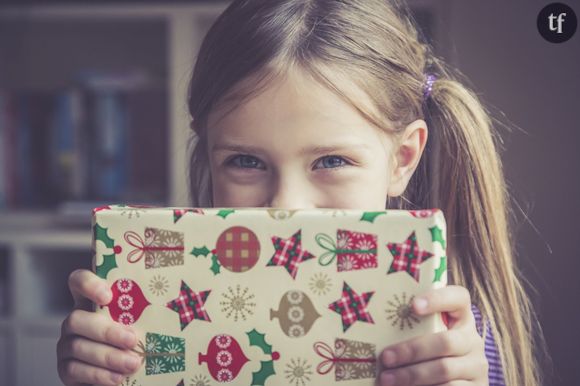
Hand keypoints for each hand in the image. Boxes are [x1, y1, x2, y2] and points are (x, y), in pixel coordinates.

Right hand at [57, 269, 141, 385]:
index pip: (79, 282)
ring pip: (77, 347)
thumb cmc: (132, 340)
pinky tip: (117, 378)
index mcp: (91, 302)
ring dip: (108, 357)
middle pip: (76, 319)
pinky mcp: (66, 368)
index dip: (88, 284)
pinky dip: (99, 375)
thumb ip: (142, 311)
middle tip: (133, 340)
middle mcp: (76, 321)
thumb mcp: (138, 322)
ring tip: (133, 363)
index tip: (108, 296)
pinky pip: (75, 370)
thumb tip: (175, 300)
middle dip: (106, 331)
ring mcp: (66, 345)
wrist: (121, 374)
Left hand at [379, 285, 487, 385]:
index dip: (438, 299)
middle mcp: (473, 340)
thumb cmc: (430, 353)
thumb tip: (376, 324)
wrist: (455, 382)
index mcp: (461, 318)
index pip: (458, 298)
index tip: (413, 306)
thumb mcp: (427, 335)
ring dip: (411, 375)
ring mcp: (476, 366)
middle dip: (412, 350)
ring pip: (444, 369)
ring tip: (386, 379)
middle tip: (385, 357)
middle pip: (445, 341)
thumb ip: (414, 327)